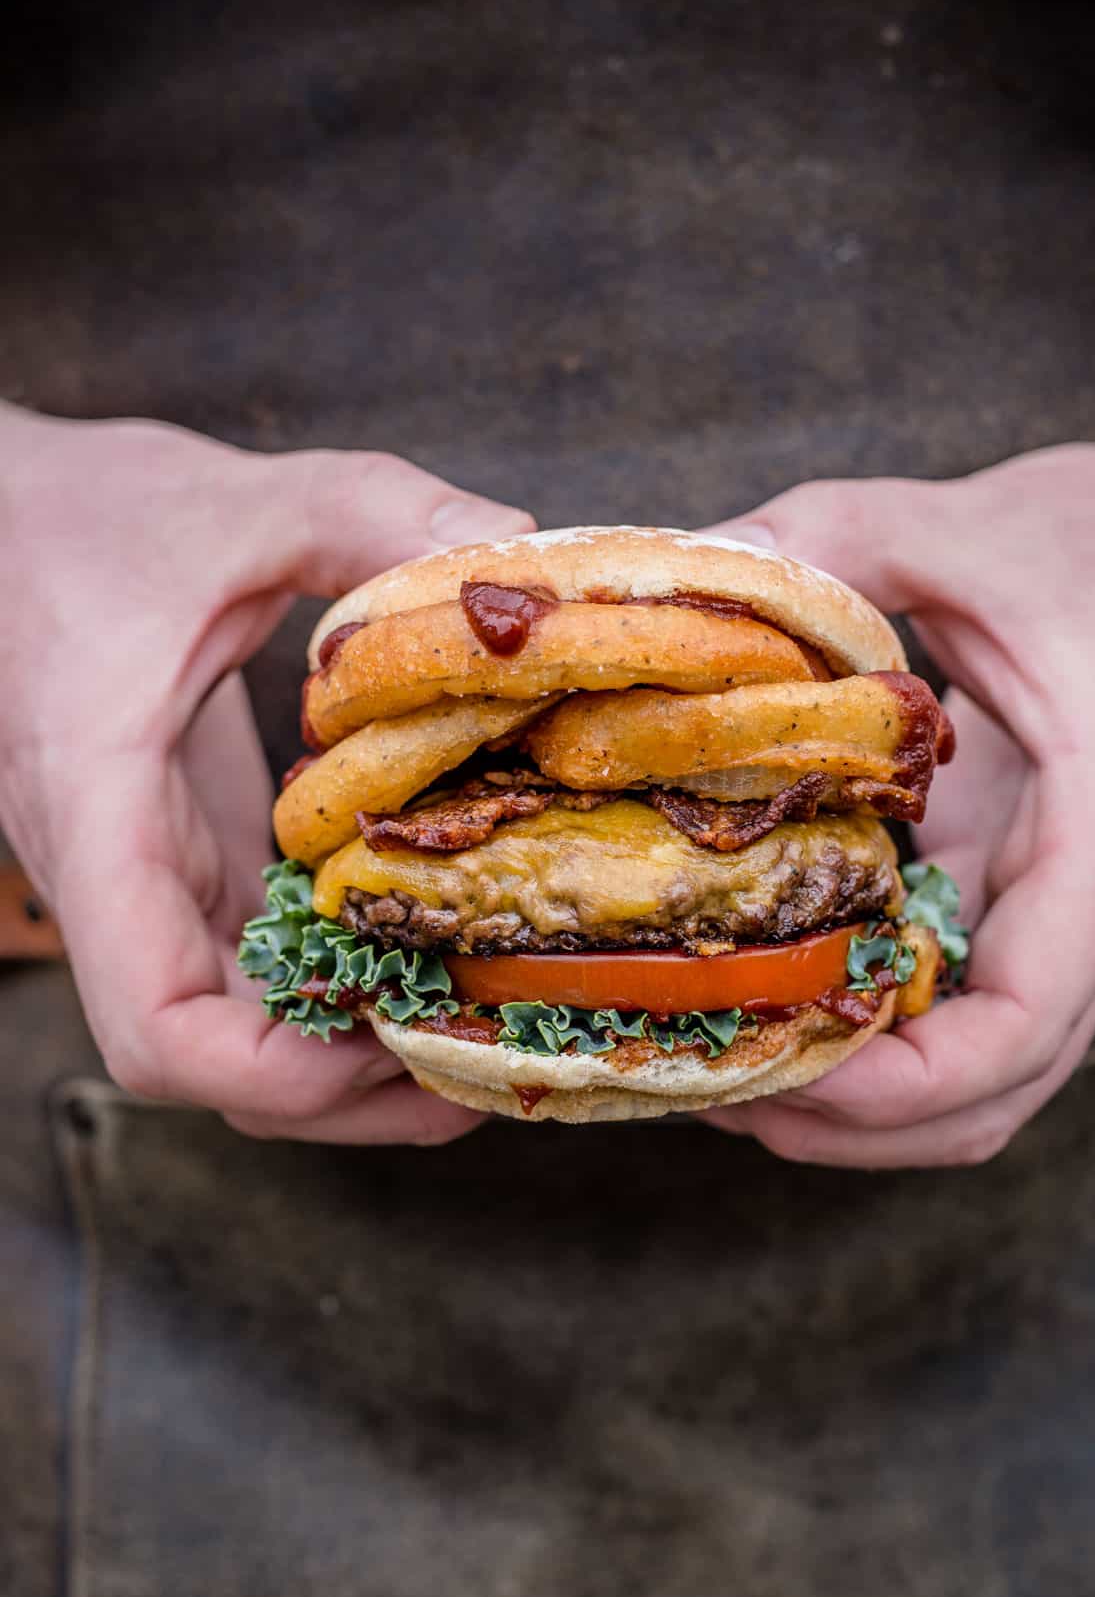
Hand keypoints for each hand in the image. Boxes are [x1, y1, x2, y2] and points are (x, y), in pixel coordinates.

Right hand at [0, 404, 533, 1142]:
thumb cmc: (77, 519)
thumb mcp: (230, 503)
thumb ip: (365, 512)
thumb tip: (515, 545)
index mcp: (102, 814)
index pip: (159, 1027)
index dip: (280, 1075)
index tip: (399, 1042)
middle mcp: (119, 880)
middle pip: (215, 1068)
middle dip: (349, 1093)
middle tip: (486, 1058)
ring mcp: (149, 884)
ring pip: (234, 1036)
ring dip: (351, 1058)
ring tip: (479, 1030)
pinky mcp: (183, 863)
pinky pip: (252, 970)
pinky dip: (337, 989)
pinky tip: (430, 956)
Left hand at [706, 439, 1094, 1166]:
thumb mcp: (963, 525)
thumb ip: (829, 540)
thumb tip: (689, 577)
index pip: (1023, 1022)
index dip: (899, 1084)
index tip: (780, 1074)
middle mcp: (1089, 906)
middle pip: (991, 1093)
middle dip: (851, 1121)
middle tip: (711, 1087)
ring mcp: (1057, 916)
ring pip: (976, 1078)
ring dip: (858, 1104)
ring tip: (728, 1065)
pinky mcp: (1018, 900)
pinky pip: (953, 1013)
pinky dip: (870, 1039)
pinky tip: (773, 995)